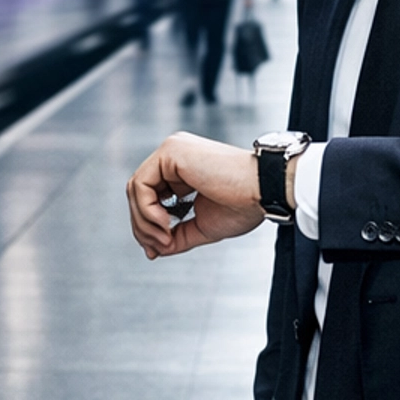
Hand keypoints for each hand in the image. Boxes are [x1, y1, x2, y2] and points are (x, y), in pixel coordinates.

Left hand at [126, 131, 266, 258]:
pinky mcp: (171, 152)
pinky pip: (141, 184)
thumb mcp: (202, 225)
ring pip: (135, 189)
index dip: (147, 225)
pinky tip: (165, 224)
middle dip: (142, 225)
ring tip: (165, 239)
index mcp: (181, 169)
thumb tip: (153, 249)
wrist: (263, 191)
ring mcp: (171, 151)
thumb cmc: (244, 204)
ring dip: (144, 222)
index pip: (149, 196)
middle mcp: (173, 156)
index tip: (157, 249)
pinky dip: (146, 210)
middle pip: (138, 192)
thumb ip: (177, 235)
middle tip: (157, 248)